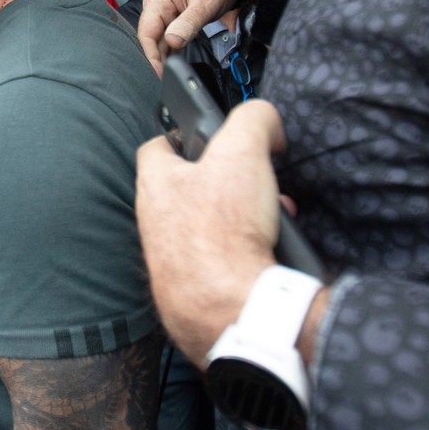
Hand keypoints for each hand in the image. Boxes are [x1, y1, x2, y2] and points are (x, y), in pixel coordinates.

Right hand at [135, 0, 245, 74]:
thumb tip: (172, 42)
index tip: (159, 75)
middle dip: (156, 60)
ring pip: (157, 42)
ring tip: (167, 78)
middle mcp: (156, 7)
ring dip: (163, 58)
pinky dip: (170, 52)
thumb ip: (188, 23)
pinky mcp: (171, 20)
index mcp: (158, 0)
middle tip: (165, 82)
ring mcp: (162, 14)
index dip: (151, 56)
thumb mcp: (206, 3)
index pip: (147, 33)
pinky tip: (173, 65)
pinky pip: (166, 39)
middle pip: (150, 40)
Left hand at [135, 100, 284, 363]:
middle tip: (260, 182)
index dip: (187, 135)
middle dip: (234, 181)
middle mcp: (155, 223)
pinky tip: (268, 252)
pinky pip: (222, 261)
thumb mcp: (243, 151)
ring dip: (246, 216)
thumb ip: (254, 119)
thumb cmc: (223, 233)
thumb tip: (266, 121)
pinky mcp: (193, 291)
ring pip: (211, 225)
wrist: (228, 310)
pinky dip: (246, 252)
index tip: (216, 137)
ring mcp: (171, 261)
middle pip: (193, 186)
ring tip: (273, 217)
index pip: (158, 145)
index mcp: (155, 185)